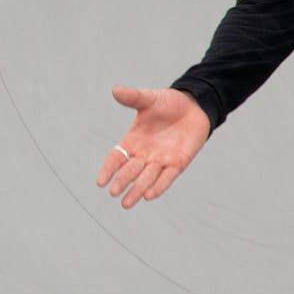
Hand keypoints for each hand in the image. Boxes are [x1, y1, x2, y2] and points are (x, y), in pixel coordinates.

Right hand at [97, 86, 211, 209]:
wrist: (194, 106)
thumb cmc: (167, 103)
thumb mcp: (149, 99)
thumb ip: (133, 97)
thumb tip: (115, 90)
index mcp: (133, 141)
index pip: (116, 158)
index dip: (108, 169)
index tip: (100, 182)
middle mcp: (145, 154)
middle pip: (130, 171)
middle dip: (122, 181)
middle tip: (114, 192)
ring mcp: (161, 160)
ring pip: (147, 178)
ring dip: (137, 190)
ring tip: (127, 203)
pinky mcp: (178, 162)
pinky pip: (167, 177)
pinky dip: (159, 186)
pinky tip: (150, 195)